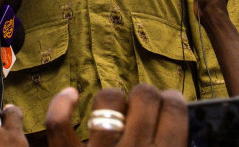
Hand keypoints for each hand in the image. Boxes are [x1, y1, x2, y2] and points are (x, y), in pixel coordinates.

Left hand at [46, 84, 186, 146]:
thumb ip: (174, 144)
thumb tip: (179, 120)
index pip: (176, 111)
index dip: (173, 101)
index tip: (169, 103)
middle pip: (145, 96)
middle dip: (146, 97)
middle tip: (143, 109)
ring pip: (109, 99)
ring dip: (114, 99)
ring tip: (116, 112)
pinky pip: (58, 123)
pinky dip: (62, 104)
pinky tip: (72, 95)